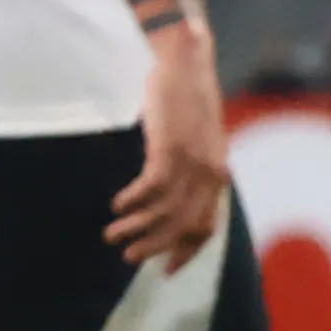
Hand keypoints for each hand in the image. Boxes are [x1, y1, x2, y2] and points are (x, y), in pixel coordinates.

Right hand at [106, 20, 228, 270]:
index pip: (205, 227)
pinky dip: (133, 202)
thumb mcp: (195, 140)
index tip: (164, 270)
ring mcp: (193, 161)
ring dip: (136, 229)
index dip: (185, 252)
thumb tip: (168, 203)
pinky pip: (151, 189)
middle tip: (128, 257)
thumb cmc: (184, 98)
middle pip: (183, 226)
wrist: (183, 61)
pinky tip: (117, 205)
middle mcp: (210, 172)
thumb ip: (190, 170)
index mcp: (217, 174)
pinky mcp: (172, 147)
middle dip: (154, 247)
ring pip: (165, 213)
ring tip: (113, 234)